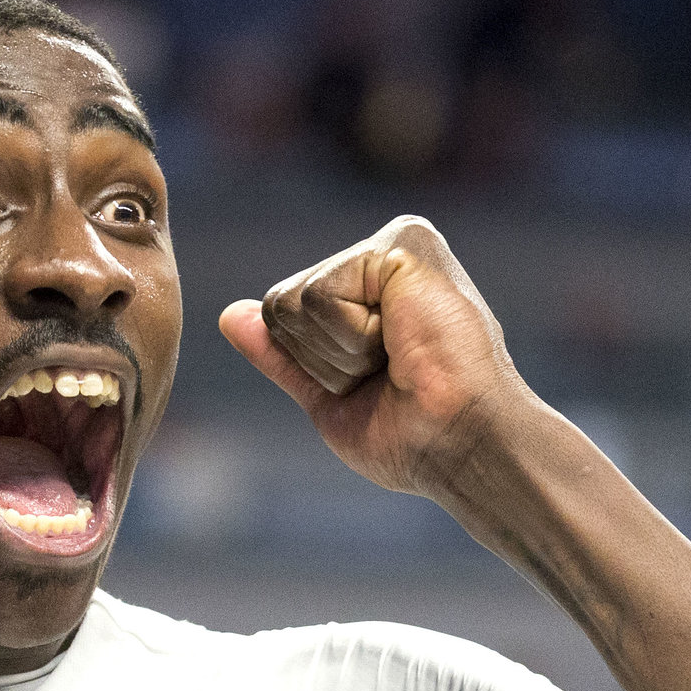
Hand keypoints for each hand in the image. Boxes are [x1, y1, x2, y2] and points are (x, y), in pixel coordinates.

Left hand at [219, 216, 530, 499]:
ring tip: (398, 358)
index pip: (282, 315)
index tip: (378, 382)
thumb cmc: (411, 435)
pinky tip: (402, 340)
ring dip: (339, 352)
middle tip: (388, 373)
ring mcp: (391, 245)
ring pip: (293, 302)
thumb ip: (283, 355)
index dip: (315, 367)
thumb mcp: (329, 397)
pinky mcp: (399, 245)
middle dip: (322, 360)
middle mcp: (379, 255)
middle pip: (279, 306)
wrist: (461, 445)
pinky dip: (351, 337)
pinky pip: (318, 296)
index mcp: (367, 288)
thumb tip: (229, 316)